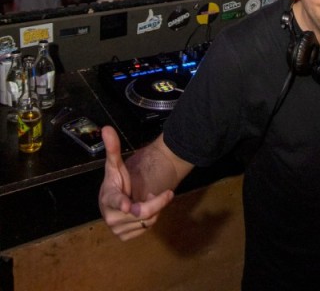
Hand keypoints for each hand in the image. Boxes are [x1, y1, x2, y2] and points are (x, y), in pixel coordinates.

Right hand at [98, 126, 173, 240]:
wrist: (115, 199)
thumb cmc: (116, 181)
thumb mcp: (115, 164)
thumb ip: (113, 148)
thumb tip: (106, 128)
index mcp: (108, 197)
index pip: (115, 200)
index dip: (122, 203)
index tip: (128, 205)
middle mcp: (111, 216)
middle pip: (142, 212)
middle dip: (157, 202)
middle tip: (167, 192)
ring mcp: (117, 229)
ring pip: (147, 221)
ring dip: (154, 209)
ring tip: (149, 199)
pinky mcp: (125, 237)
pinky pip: (146, 228)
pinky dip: (152, 218)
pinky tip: (146, 209)